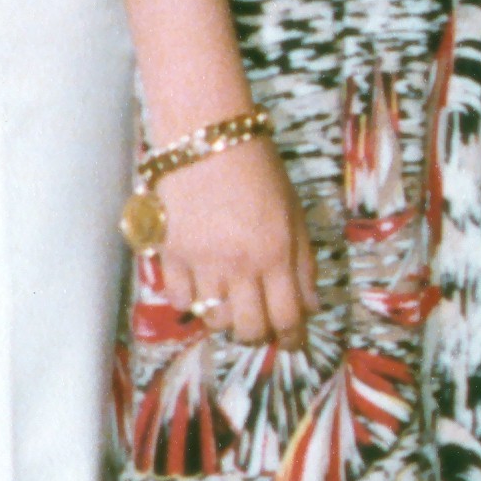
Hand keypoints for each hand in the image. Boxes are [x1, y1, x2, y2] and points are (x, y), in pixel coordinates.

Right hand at [142, 134, 312, 352]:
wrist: (207, 139)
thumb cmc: (259, 171)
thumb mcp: (294, 213)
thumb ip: (303, 262)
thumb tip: (310, 306)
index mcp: (276, 255)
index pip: (288, 317)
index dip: (292, 337)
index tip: (292, 341)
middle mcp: (240, 265)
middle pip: (249, 328)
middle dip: (258, 336)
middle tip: (259, 330)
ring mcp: (202, 262)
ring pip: (213, 320)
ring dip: (225, 320)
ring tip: (230, 307)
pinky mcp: (170, 253)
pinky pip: (179, 299)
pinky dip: (191, 301)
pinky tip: (200, 288)